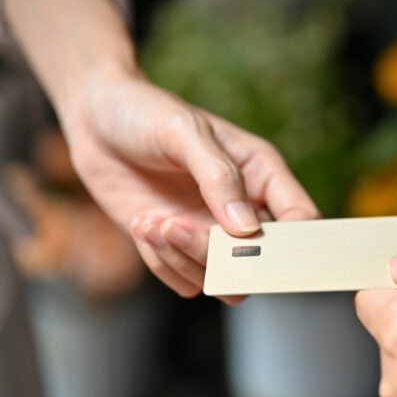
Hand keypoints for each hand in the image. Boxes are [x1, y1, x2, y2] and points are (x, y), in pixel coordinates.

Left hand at [63, 74, 318, 300]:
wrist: (95, 118)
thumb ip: (218, 177)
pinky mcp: (178, 248)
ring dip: (185, 260)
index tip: (255, 243)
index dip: (293, 243)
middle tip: (176, 226)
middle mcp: (244, 210)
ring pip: (223, 281)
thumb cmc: (146, 112)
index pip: (302, 220)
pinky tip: (142, 226)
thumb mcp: (184, 133)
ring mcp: (210, 233)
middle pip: (261, 262)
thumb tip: (246, 229)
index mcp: (262, 174)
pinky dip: (162, 264)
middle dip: (220, 257)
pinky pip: (185, 283)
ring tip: (152, 224)